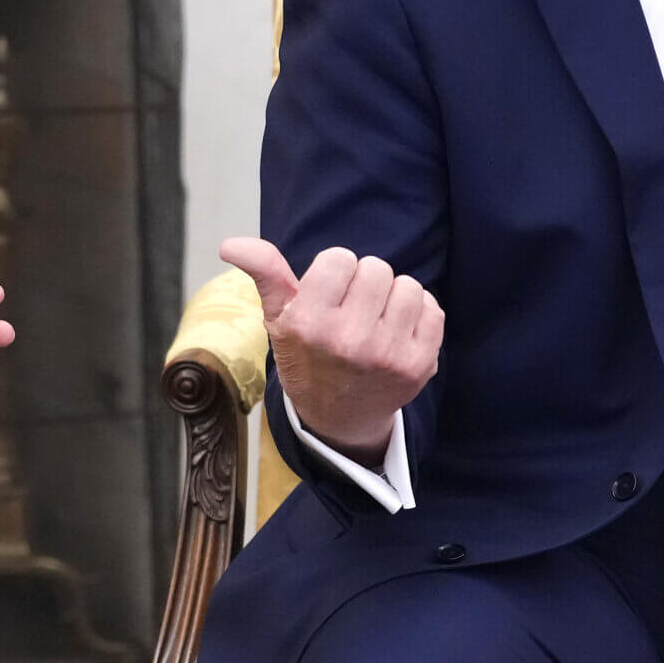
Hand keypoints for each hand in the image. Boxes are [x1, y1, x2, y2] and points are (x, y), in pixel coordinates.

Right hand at [219, 237, 441, 464]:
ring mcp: (388, 355)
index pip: (340, 258)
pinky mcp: (419, 365)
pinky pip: (432, 308)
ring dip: (393, 297)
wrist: (339, 419)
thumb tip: (230, 243)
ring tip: (375, 319)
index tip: (328, 295)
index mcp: (309, 324)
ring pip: (407, 286)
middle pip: (376, 268)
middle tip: (352, 309)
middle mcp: (349, 340)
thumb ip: (264, 273)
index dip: (335, 271)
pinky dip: (418, 315)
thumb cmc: (307, 358)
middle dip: (364, 282)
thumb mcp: (278, 318)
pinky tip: (397, 333)